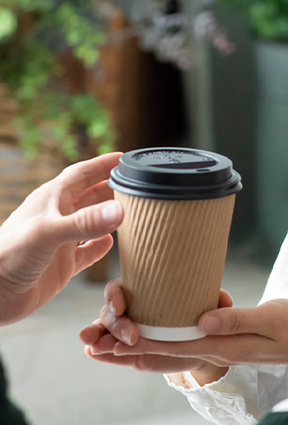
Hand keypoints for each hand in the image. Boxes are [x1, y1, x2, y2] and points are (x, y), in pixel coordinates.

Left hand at [0, 153, 122, 326]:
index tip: (126, 159)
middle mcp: (57, 217)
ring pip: (91, 222)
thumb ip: (85, 222)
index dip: (103, 165)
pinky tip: (112, 244)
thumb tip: (119, 210)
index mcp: (51, 200)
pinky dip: (101, 246)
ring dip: (110, 216)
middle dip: (112, 188)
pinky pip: (87, 252)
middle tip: (137, 185)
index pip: (82, 174)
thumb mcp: (48, 233)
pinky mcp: (63, 265)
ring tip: (132, 211)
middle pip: (90, 195)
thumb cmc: (7, 257)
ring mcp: (60, 241)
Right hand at [81, 287, 234, 378]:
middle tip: (130, 337)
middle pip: (110, 311)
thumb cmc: (200, 319)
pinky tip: (93, 353)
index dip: (115, 294)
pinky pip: (109, 352)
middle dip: (115, 323)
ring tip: (91, 344)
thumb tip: (223, 297)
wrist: (200, 346)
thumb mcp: (209, 310)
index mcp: (144, 294)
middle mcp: (130, 311)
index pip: (121, 288)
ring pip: (104, 331)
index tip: (121, 306)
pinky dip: (100, 352)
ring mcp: (125, 333)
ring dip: (96, 336)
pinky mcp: (128, 353)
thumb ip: (216, 303)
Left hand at [82, 280, 287, 378]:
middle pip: (162, 354)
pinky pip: (189, 340)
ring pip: (171, 349)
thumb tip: (201, 321)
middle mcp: (219, 349)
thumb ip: (238, 319)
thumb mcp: (273, 319)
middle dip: (125, 351)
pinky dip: (165, 338)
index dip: (137, 342)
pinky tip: (156, 328)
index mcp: (225, 345)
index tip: (106, 340)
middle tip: (90, 346)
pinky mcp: (230, 337)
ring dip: (138, 347)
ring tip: (108, 344)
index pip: (171, 345)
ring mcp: (224, 345)